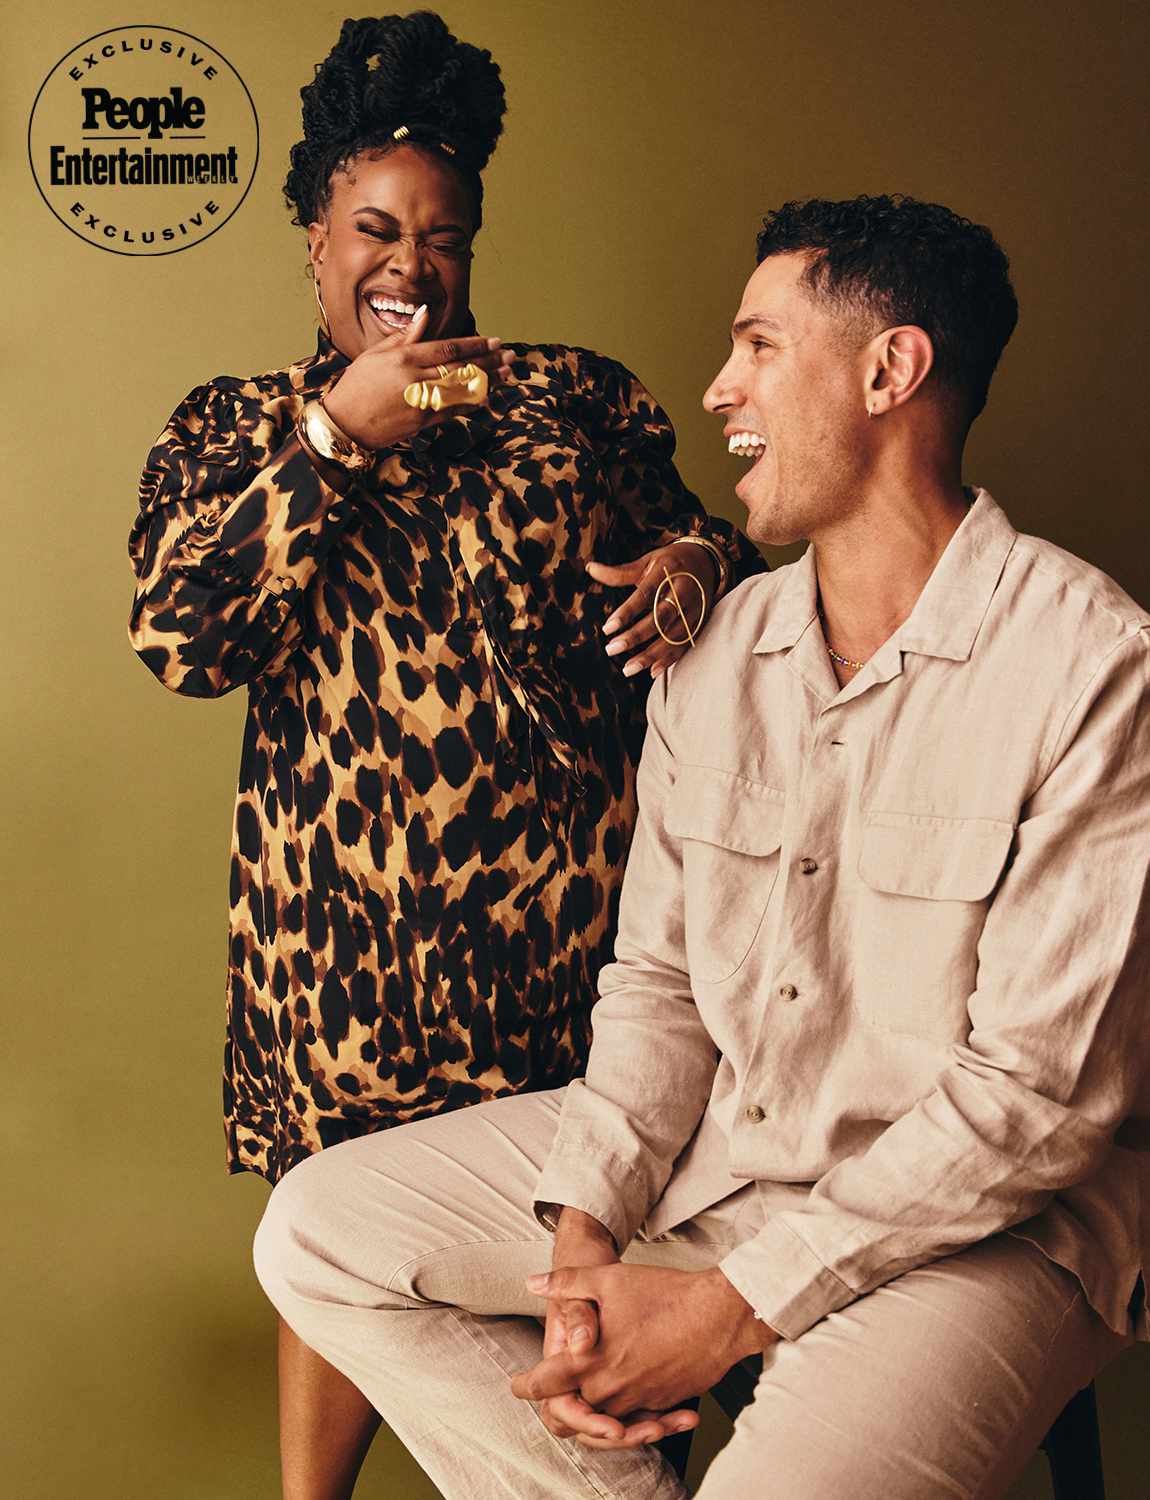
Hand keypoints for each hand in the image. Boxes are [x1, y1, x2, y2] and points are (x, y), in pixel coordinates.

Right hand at [322, 305, 515, 450]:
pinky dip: (472, 402)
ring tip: (508, 374)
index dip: (475, 345)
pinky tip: (488, 395)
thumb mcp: (376, 354)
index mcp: (404, 359)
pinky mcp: (422, 422)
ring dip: (489, 382)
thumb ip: (405, 336)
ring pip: (463, 390)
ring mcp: (421, 403)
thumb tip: (425, 314)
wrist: (344, 424)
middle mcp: (416, 380)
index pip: (448, 349)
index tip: (494, 341)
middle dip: (490, 362)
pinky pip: (454, 411)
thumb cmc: (357, 385)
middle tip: (510, 356)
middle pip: (461, 368)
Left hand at [532, 1212, 698, 1449]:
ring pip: (603, 1419)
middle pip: (570, 1411)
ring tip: (594, 1390)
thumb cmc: (664, 1294)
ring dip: (595, 1411)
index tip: (517, 1384)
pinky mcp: (662, 1403)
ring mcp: (638, 1401)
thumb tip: (533, 1282)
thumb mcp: (609, 1279)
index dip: (524, 1385)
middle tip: (554, 1391)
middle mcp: (610, 1389)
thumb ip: (567, 1283)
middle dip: (559, 1404)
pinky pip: (635, 1416)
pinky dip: (628, 1410)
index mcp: (590, 1361)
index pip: (544, 1385)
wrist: (719, 1315)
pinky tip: (632, 1383)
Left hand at [588, 540, 719, 678]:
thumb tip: (591, 568)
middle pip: (660, 618)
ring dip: (650, 654)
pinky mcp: (701, 622)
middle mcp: (684, 590)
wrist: (707, 562)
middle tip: (612, 649)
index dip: (626, 612)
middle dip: (635, 636)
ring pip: (673, 636)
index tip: (607, 628)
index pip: (645, 594)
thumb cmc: (669, 563)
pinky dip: (669, 659)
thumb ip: (620, 572)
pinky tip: (652, 671)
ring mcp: (695, 608)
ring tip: (628, 669)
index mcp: (668, 571)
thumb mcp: (647, 561)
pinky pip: (685, 644)